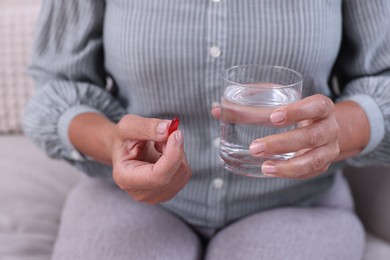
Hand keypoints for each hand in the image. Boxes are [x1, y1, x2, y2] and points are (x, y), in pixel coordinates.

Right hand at [111, 115, 191, 203]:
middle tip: (163, 135)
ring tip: (159, 145)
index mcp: (125, 178)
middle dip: (174, 149)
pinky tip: (164, 155)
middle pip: (174, 174)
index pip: (158, 176)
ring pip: (183, 172)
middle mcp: (141, 193)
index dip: (172, 155)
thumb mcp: (129, 126)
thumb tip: (168, 130)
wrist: (124, 151)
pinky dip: (179, 159)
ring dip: (177, 152)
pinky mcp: (168, 192)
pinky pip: (185, 173)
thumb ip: (147, 127)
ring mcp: (156, 197)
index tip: (176, 133)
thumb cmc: (124, 139)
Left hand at [212, 94, 339, 178]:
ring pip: (313, 160)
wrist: (324, 126)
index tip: (273, 117)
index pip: (315, 106)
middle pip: (310, 136)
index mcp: (322, 106)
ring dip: (287, 166)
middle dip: (282, 143)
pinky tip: (271, 172)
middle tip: (255, 147)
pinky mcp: (324, 164)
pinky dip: (290, 174)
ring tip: (264, 167)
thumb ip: (251, 105)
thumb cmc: (295, 112)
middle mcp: (330, 127)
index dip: (296, 111)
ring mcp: (330, 148)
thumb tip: (216, 111)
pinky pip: (309, 172)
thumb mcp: (280, 103)